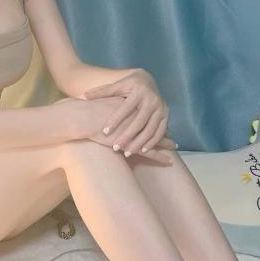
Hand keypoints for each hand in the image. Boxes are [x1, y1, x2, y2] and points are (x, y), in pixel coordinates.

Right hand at [55, 95, 175, 164]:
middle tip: (172, 134)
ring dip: (166, 144)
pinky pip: (151, 152)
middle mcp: (137, 118)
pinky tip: (169, 161)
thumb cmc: (89, 109)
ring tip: (174, 147)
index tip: (163, 122)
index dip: (156, 118)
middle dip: (164, 130)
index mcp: (132, 106)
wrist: (85, 117)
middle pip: (154, 124)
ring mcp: (136, 131)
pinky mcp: (133, 144)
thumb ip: (106, 99)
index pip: (147, 113)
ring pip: (155, 138)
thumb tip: (99, 99)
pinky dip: (160, 157)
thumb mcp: (101, 100)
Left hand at [83, 69, 174, 157]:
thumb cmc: (128, 84)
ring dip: (139, 142)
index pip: (125, 108)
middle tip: (116, 147)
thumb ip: (102, 91)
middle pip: (139, 121)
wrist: (147, 79)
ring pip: (150, 129)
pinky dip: (152, 142)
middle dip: (127, 136)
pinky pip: (160, 131)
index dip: (115, 120)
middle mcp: (151, 99)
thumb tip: (85, 95)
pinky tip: (142, 151)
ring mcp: (161, 107)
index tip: (105, 132)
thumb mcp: (117, 85)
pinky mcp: (166, 114)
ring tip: (127, 152)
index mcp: (138, 90)